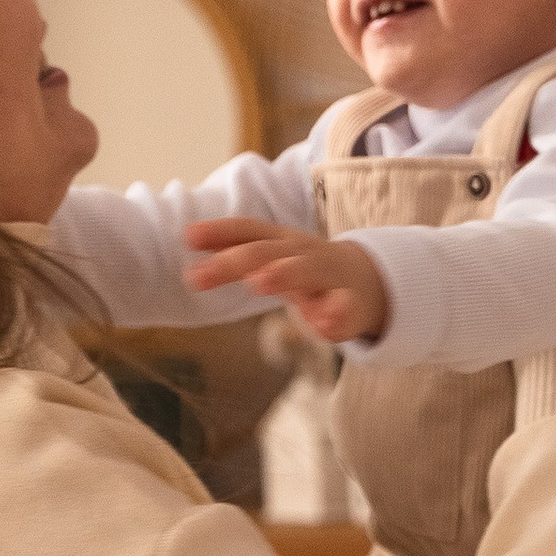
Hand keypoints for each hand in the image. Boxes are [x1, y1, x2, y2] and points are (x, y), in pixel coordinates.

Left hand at [182, 218, 388, 343]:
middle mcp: (302, 253)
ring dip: (283, 273)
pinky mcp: (352, 303)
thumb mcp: (272, 256)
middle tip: (198, 276)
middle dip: (233, 261)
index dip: (219, 232)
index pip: (249, 229)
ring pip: (305, 271)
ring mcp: (328, 276)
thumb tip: (188, 250)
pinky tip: (323, 325)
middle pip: (266, 252)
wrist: (368, 282)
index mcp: (281, 242)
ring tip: (259, 282)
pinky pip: (344, 307)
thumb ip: (233, 254)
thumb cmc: (307, 270)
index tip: (187, 237)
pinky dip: (334, 314)